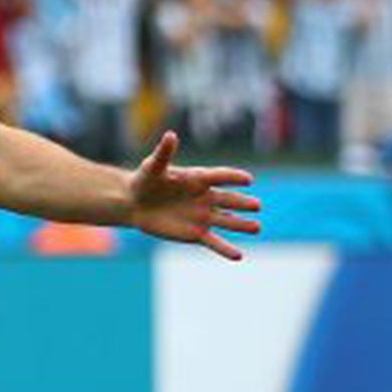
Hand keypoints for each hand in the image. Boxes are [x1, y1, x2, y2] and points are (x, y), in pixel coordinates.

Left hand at [129, 132, 262, 259]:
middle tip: (257, 206)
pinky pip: (214, 242)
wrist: (135, 202)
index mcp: (199, 178)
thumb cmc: (145, 180)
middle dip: (243, 204)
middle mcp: (206, 197)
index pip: (220, 176)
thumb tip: (170, 135)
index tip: (247, 180)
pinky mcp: (195, 233)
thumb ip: (164, 153)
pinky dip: (225, 249)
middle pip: (229, 200)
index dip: (234, 178)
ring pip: (227, 221)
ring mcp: (203, 216)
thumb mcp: (153, 166)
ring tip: (257, 228)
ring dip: (241, 225)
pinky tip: (238, 256)